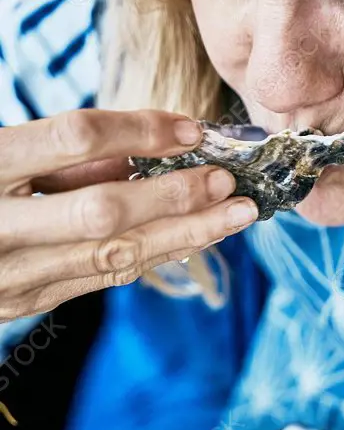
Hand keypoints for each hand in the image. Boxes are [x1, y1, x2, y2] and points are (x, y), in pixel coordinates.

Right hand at [0, 109, 258, 318]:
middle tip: (228, 180)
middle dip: (175, 196)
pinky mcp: (26, 303)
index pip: (73, 138)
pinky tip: (193, 241)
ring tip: (234, 215)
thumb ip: (52, 155)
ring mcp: (12, 276)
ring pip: (114, 256)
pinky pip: (101, 279)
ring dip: (183, 235)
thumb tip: (132, 155)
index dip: (138, 129)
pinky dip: (152, 256)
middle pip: (105, 210)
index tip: (188, 126)